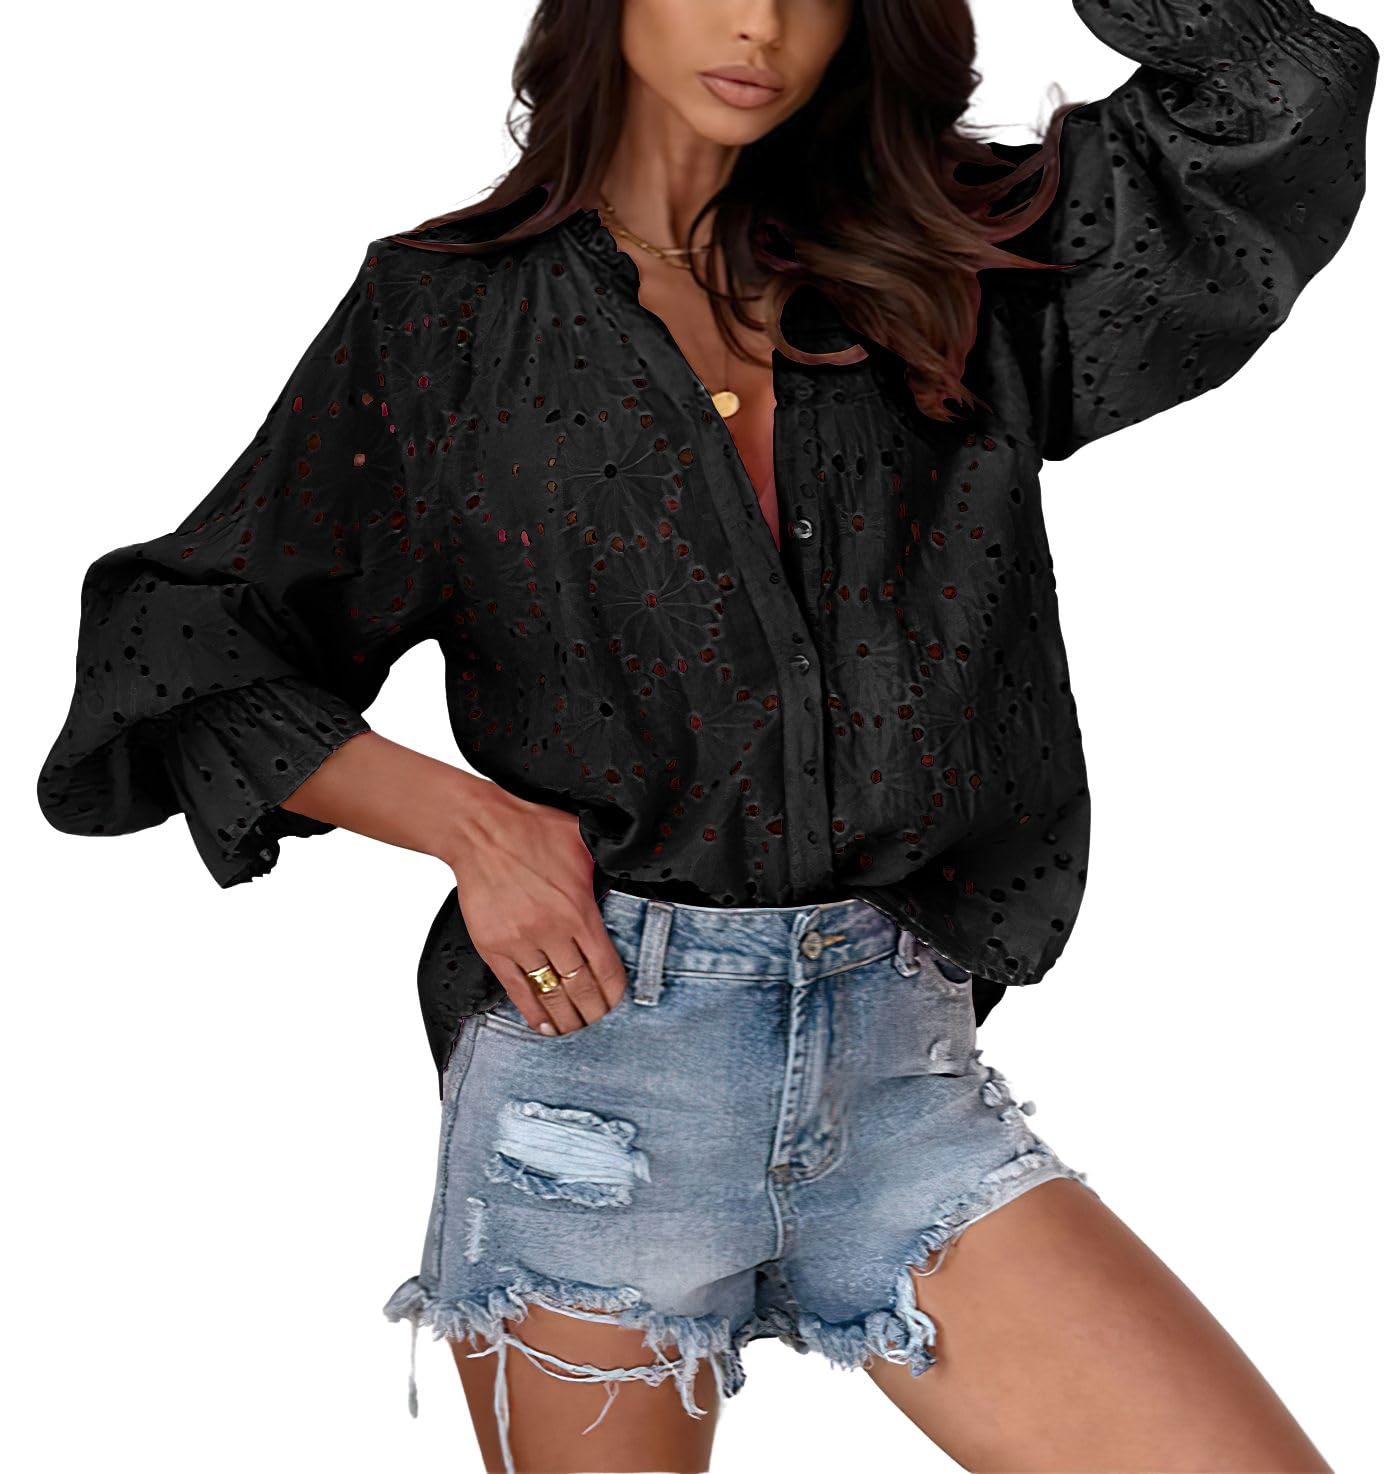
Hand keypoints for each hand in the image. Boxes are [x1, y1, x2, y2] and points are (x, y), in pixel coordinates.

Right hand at [448, 785, 628, 1034]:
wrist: (481, 830)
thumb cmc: (533, 829)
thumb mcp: (584, 842)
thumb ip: (606, 867)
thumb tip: (631, 871)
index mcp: (579, 910)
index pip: (606, 968)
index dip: (615, 994)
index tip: (619, 1004)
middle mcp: (552, 931)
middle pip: (581, 989)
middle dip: (594, 1013)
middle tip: (600, 1023)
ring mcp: (521, 942)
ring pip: (551, 994)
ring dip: (566, 1018)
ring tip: (574, 1029)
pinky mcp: (493, 947)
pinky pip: (517, 989)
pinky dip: (532, 1011)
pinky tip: (542, 1024)